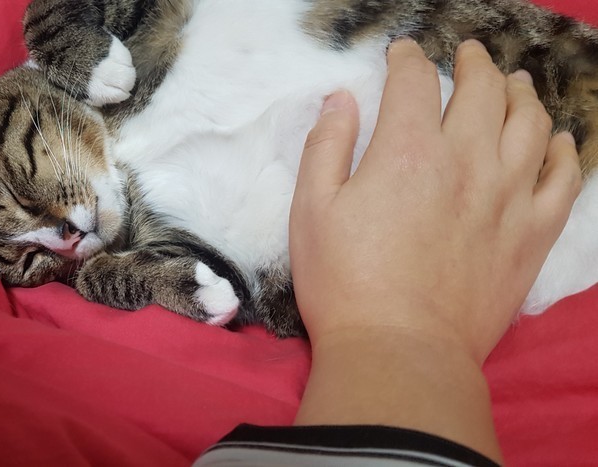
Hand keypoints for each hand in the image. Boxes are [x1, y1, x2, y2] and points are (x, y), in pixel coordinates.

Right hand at [290, 39, 580, 363]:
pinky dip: (563, 151)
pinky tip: (557, 141)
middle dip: (473, 63)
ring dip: (521, 94)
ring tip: (514, 83)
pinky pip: (564, 178)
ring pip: (530, 123)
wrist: (400, 350)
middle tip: (467, 54)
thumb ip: (326, 145)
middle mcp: (466, 162)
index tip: (401, 54)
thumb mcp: (311, 210)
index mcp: (407, 152)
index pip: (414, 82)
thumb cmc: (344, 283)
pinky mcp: (532, 234)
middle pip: (482, 90)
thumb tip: (341, 99)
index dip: (406, 59)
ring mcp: (507, 197)